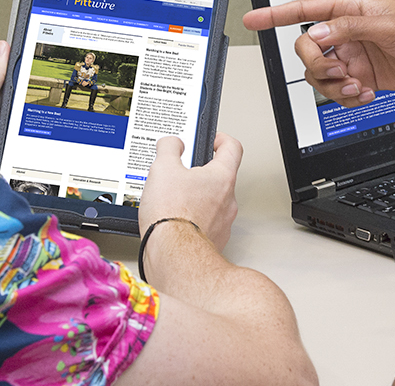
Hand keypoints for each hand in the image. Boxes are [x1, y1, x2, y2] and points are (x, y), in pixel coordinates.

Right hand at [139, 133, 241, 250]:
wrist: (174, 257)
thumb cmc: (172, 215)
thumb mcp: (162, 168)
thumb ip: (169, 148)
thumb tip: (172, 143)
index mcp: (222, 177)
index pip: (232, 148)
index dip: (221, 139)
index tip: (212, 140)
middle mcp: (228, 200)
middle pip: (220, 177)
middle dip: (201, 173)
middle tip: (182, 172)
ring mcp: (223, 223)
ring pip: (213, 202)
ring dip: (196, 198)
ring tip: (172, 199)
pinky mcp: (213, 240)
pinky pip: (205, 223)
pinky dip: (192, 219)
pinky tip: (173, 220)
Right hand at [243, 0, 394, 107]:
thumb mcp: (389, 25)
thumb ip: (350, 28)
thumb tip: (318, 32)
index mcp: (350, 8)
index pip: (305, 9)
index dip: (275, 13)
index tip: (252, 18)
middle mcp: (347, 31)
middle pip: (307, 48)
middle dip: (317, 64)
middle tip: (338, 72)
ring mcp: (354, 55)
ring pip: (320, 74)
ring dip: (333, 85)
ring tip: (356, 87)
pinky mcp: (362, 77)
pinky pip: (338, 90)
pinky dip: (347, 96)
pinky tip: (365, 94)